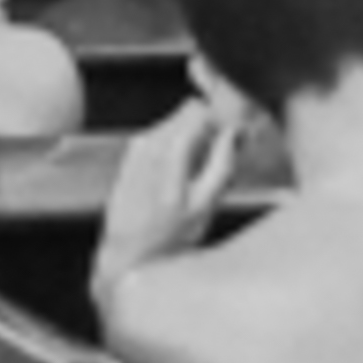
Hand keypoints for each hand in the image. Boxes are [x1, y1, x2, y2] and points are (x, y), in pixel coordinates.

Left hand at [94, 96, 243, 282]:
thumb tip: (234, 132)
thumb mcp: (205, 206)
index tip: (235, 135)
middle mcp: (149, 143)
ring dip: (194, 138)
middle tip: (221, 158)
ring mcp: (137, 146)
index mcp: (169, 152)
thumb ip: (222, 164)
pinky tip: (182, 177)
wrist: (128, 252)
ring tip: (200, 173)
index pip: (199, 111)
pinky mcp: (132, 154)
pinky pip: (163, 135)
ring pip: (176, 121)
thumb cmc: (168, 237)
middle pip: (188, 111)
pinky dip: (178, 147)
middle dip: (209, 128)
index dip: (221, 119)